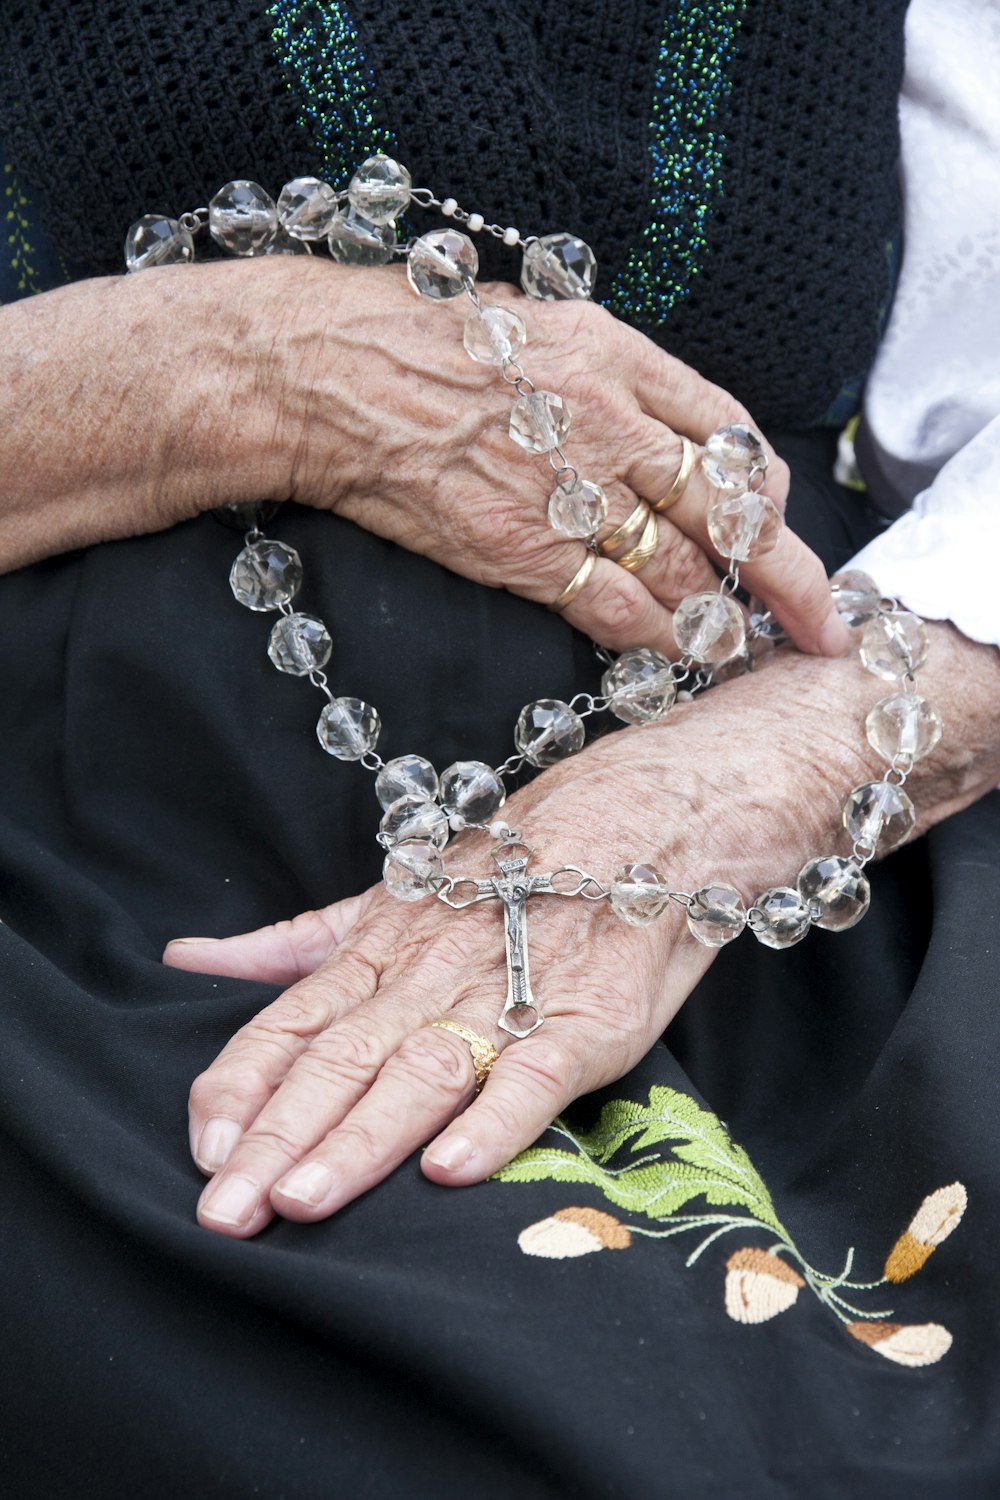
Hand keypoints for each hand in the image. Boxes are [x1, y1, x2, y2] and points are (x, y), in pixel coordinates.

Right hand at [0, 259, 848, 658]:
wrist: (324, 375)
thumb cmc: (416, 338)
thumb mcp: (532, 323)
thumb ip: (605, 375)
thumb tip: (653, 430)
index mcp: (617, 352)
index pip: (729, 431)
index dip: (769, 493)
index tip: (784, 529)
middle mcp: (609, 418)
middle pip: (730, 509)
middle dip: (788, 576)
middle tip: (824, 622)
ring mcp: (568, 487)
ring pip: (681, 566)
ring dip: (724, 613)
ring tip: (750, 643)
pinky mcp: (520, 548)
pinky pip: (614, 605)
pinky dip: (656, 633)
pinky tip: (679, 650)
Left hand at [166, 636, 957, 1238]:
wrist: (673, 803)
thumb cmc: (536, 847)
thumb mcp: (408, 883)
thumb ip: (304, 936)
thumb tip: (194, 960)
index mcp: (388, 939)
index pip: (295, 1020)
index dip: (243, 1084)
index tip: (201, 1146)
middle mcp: (439, 966)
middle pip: (344, 1058)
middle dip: (278, 1138)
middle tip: (224, 1216)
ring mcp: (519, 988)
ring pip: (425, 1069)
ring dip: (362, 1138)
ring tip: (305, 1200)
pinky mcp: (598, 1015)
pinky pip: (542, 1069)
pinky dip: (499, 1116)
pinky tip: (451, 1168)